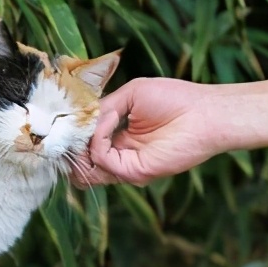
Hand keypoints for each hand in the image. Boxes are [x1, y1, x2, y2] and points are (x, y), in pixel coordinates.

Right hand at [72, 78, 222, 185]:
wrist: (204, 113)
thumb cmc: (174, 99)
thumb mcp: (130, 95)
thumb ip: (104, 109)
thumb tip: (82, 123)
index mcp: (118, 136)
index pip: (84, 143)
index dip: (72, 132)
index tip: (63, 118)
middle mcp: (119, 153)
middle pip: (81, 160)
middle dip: (70, 143)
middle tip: (67, 126)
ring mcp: (126, 164)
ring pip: (86, 167)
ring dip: (81, 144)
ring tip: (88, 123)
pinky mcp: (134, 171)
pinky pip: (102, 161)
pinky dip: (98, 142)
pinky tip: (109, 124)